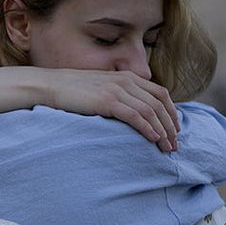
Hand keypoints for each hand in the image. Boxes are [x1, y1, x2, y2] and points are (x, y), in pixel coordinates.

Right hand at [36, 69, 179, 151]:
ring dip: (162, 131)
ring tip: (167, 147)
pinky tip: (153, 139)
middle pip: (159, 104)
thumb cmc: (73, 91)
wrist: (50, 86)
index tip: (175, 129)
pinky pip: (135, 116)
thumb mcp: (102, 88)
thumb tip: (131, 112)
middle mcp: (126, 81)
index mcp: (127, 77)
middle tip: (175, 144)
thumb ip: (119, 95)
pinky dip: (147, 128)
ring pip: (150, 111)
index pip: (160, 94)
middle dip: (171, 126)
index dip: (172, 112)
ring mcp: (117, 90)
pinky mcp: (107, 101)